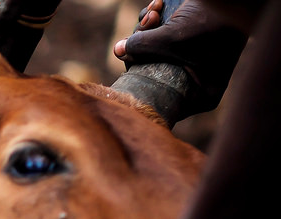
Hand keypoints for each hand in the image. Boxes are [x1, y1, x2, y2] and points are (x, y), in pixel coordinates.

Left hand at [114, 0, 247, 113]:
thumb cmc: (211, 23)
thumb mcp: (172, 38)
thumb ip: (141, 46)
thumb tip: (118, 51)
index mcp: (201, 95)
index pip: (161, 99)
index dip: (140, 80)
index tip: (132, 62)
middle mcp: (196, 82)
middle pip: (151, 74)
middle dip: (142, 47)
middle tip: (148, 22)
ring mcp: (190, 63)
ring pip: (152, 54)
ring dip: (146, 29)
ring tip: (156, 10)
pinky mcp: (184, 44)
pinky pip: (160, 40)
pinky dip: (155, 22)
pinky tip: (158, 5)